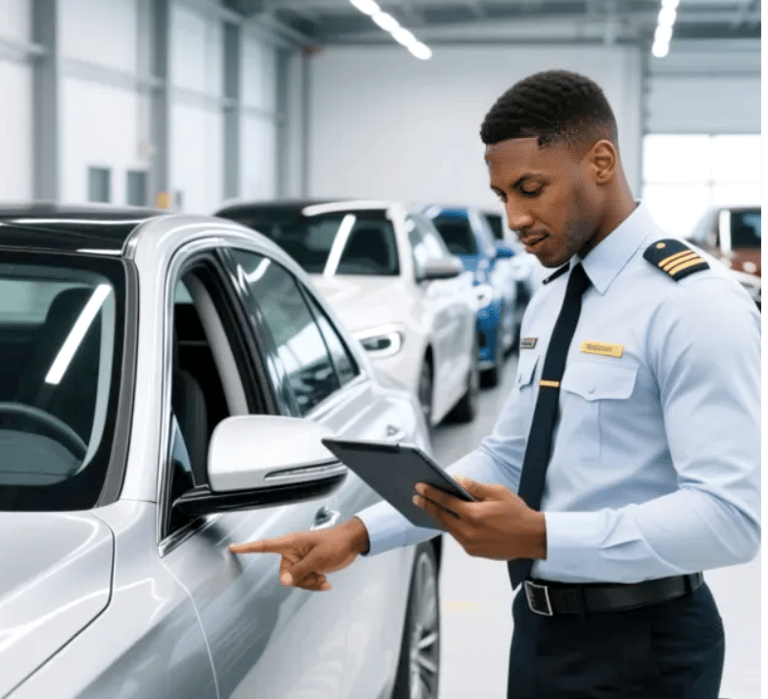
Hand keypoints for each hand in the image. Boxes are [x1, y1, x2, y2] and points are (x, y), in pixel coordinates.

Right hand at [229, 517, 369, 591]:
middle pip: (285, 574)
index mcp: (291, 543)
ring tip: (323, 578)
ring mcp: (301, 560)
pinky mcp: (309, 567)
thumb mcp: (318, 558)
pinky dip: (315, 584)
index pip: (264, 546)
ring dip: (310, 583)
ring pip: (296, 581)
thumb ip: (300, 571)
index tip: (233, 547)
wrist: (352, 543)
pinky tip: (326, 583)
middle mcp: (293, 552)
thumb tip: (284, 582)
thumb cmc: (336, 543)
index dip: (248, 547)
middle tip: (316, 575)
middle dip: (300, 580)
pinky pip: (305, 581)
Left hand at [412, 476, 546, 560]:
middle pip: (441, 516)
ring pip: (448, 528)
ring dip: (438, 517)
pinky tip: (448, 519)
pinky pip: (458, 537)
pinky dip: (452, 527)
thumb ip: (474, 487)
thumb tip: (457, 479)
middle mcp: (468, 531)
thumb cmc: (517, 513)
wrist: (532, 538)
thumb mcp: (497, 493)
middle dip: (428, 506)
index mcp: (474, 515)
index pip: (446, 501)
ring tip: (429, 507)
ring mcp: (470, 544)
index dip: (431, 493)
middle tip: (416, 497)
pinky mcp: (473, 552)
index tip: (419, 487)